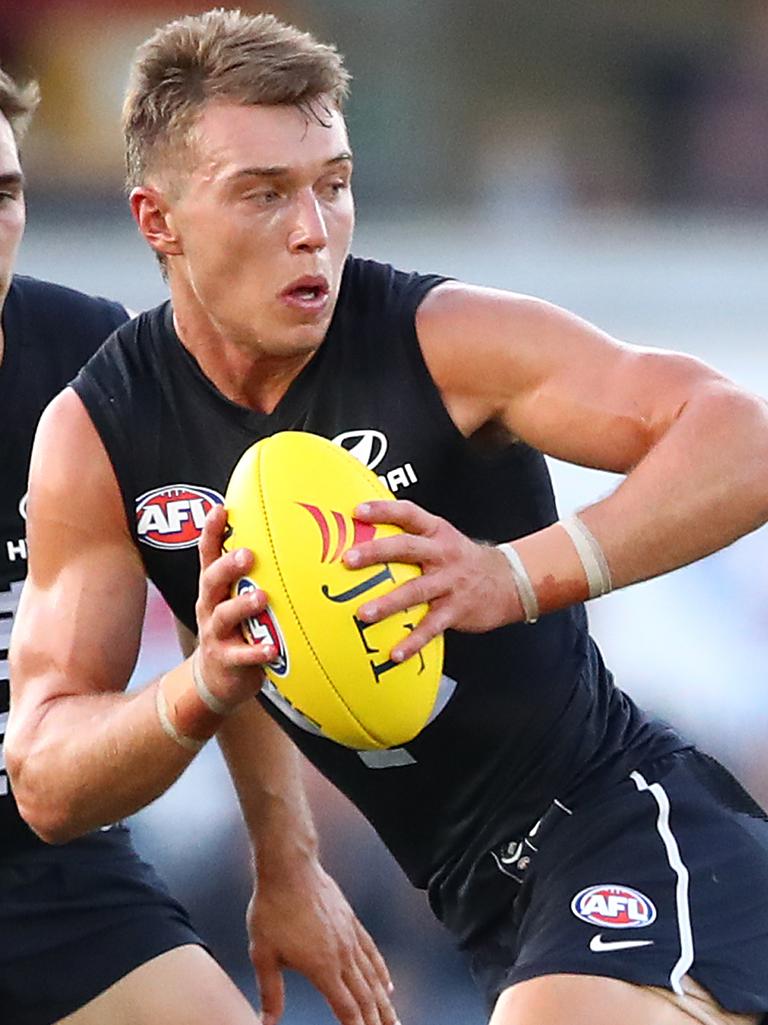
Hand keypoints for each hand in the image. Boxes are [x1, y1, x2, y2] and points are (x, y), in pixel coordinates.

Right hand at [194, 505, 274, 707]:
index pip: (208, 554)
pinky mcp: (225, 660)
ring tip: (261, 598)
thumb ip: (257, 574)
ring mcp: (215, 633)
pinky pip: (240, 656)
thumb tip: (292, 538)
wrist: (218, 678)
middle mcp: (210, 605)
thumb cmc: (238, 628)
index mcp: (215, 587)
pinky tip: (271, 649)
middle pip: (212, 579)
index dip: (211, 531)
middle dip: (228, 565)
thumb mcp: (239, 597)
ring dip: (243, 605)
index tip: (220, 508)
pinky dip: (255, 652)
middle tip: (248, 554)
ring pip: (224, 615)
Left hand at [247, 858, 397, 1024]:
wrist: (290, 869)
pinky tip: (388, 983)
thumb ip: (270, 991)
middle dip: (379, 1021)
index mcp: (322, 968)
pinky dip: (382, 971)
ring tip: (394, 1019)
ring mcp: (350, 937)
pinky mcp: (351, 921)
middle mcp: (343, 955)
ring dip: (385, 1002)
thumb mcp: (263, 954)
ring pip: (374, 977)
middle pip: (367, 997)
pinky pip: (372, 952)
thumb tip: (267, 1022)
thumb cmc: (273, 909)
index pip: (347, 1009)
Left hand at [344, 499, 522, 661]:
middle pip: (406, 548)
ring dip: (388, 603)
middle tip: (349, 559)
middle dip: (376, 553)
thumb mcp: (443, 538)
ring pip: (415, 591)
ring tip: (364, 614)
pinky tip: (396, 653)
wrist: (510, 580)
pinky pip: (431, 627)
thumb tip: (369, 534)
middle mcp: (442, 554)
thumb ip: (413, 535)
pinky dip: (413, 642)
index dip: (382, 510)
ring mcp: (449, 582)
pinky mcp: (456, 609)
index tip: (357, 511)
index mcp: (436, 532)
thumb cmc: (464, 560)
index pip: (408, 514)